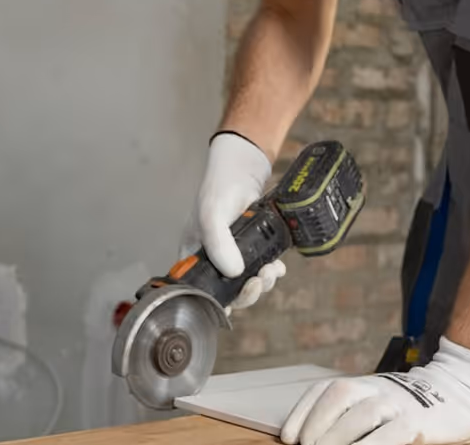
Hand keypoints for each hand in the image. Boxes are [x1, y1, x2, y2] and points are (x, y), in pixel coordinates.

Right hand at [178, 131, 285, 313]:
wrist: (245, 167)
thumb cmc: (219, 187)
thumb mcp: (212, 214)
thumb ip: (217, 243)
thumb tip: (235, 272)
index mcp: (193, 255)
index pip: (200, 291)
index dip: (218, 302)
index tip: (236, 298)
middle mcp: (212, 259)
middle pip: (229, 292)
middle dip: (247, 292)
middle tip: (259, 281)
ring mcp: (234, 254)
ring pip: (248, 282)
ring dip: (262, 282)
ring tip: (271, 270)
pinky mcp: (253, 248)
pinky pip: (262, 268)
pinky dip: (271, 270)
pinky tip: (276, 264)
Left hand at [281, 338, 469, 444]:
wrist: (458, 392)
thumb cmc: (408, 407)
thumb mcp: (376, 404)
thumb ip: (351, 418)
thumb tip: (317, 440)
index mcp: (362, 384)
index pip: (324, 391)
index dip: (302, 412)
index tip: (288, 436)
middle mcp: (376, 388)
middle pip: (340, 396)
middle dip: (318, 425)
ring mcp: (397, 403)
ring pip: (363, 413)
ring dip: (340, 437)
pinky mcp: (417, 421)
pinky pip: (392, 434)